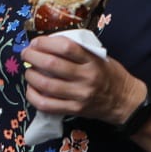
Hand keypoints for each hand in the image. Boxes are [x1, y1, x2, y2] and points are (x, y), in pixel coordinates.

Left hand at [20, 34, 141, 123]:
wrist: (124, 101)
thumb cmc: (110, 75)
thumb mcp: (100, 58)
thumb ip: (80, 51)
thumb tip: (49, 45)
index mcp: (93, 61)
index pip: (66, 47)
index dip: (46, 42)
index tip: (36, 42)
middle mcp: (86, 78)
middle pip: (51, 64)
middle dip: (32, 56)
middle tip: (26, 54)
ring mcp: (79, 96)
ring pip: (46, 84)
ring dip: (31, 75)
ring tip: (29, 71)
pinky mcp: (74, 110)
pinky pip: (46, 104)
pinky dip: (33, 95)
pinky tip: (32, 89)